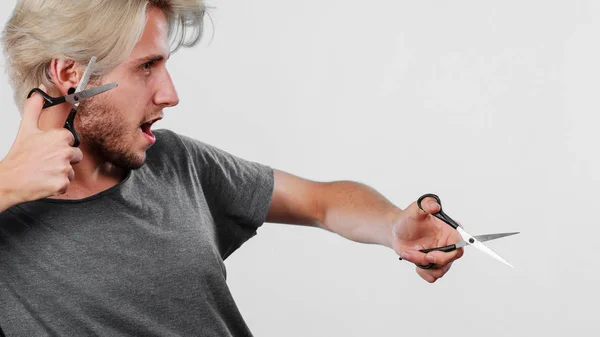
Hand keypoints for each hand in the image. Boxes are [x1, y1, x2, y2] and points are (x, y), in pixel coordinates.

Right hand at [0, 84, 82, 205]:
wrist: (8, 180)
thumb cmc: (18, 156)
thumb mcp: (26, 128)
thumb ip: (35, 107)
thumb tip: (40, 90)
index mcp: (59, 137)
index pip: (71, 140)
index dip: (59, 145)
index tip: (48, 149)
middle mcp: (64, 152)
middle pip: (76, 156)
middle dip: (63, 159)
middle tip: (45, 161)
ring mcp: (64, 168)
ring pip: (71, 170)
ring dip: (60, 173)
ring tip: (43, 171)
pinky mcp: (62, 184)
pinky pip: (67, 184)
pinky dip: (57, 185)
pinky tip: (44, 181)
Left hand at [391, 196, 463, 282]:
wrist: (396, 231)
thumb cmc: (408, 220)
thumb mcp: (415, 209)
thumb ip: (426, 204)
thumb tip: (435, 206)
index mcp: (448, 230)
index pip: (460, 242)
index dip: (455, 249)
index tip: (440, 250)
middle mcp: (447, 245)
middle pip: (451, 259)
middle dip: (438, 260)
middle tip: (426, 256)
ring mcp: (439, 256)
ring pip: (440, 270)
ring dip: (424, 265)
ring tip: (409, 254)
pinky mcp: (431, 265)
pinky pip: (432, 277)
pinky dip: (422, 272)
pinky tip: (413, 261)